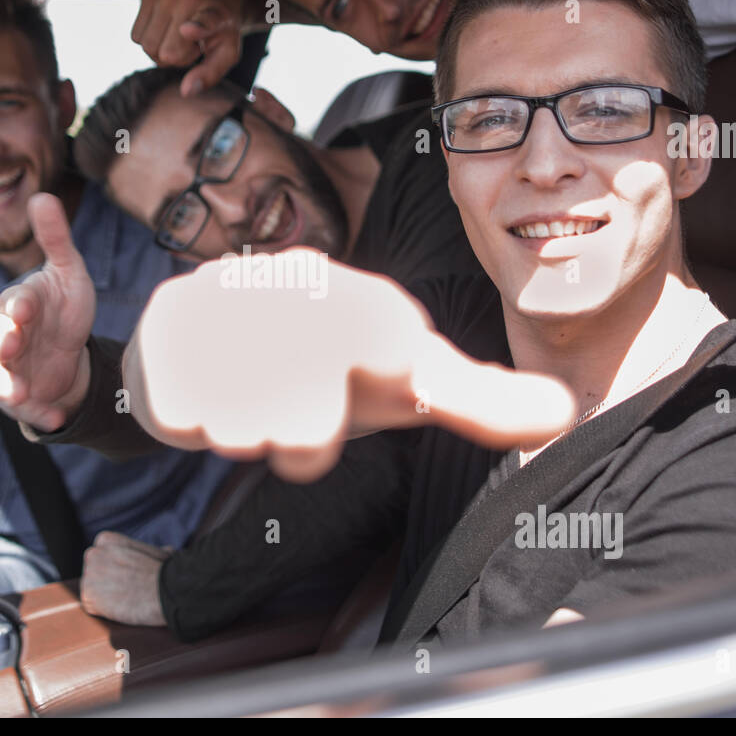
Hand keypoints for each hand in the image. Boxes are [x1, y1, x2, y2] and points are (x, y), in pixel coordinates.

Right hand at [0, 193, 96, 431]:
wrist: (71, 348)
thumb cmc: (65, 306)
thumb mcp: (70, 273)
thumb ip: (57, 240)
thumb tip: (43, 196)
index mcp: (21, 303)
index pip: (14, 302)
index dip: (19, 306)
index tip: (27, 307)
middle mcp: (7, 334)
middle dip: (4, 342)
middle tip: (13, 344)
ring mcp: (9, 366)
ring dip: (8, 385)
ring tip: (22, 395)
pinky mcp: (18, 393)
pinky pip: (20, 407)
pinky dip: (38, 413)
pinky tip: (58, 418)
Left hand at [79, 531, 169, 625]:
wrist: (164, 590)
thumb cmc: (165, 574)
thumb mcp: (160, 554)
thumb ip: (152, 551)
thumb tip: (165, 551)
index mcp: (106, 540)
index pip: (100, 558)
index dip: (114, 571)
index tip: (128, 578)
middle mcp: (93, 553)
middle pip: (92, 574)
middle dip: (104, 583)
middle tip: (125, 591)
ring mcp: (88, 574)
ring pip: (91, 591)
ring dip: (104, 598)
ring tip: (124, 600)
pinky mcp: (87, 595)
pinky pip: (90, 606)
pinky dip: (103, 611)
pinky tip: (119, 607)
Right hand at [122, 250, 576, 481]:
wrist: (230, 314)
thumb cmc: (339, 358)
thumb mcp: (409, 375)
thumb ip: (480, 398)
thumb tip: (565, 412)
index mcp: (370, 307)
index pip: (387, 339)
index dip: (387, 363)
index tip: (389, 368)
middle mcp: (301, 296)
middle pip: (307, 430)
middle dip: (304, 439)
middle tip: (301, 413)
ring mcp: (232, 308)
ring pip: (240, 430)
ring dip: (248, 431)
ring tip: (255, 393)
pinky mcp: (170, 323)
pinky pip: (181, 414)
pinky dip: (193, 417)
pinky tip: (209, 385)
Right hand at [131, 0, 247, 96]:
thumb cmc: (220, 29)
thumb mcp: (226, 53)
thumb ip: (210, 74)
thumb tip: (186, 92)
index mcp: (216, 15)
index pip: (206, 22)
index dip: (197, 27)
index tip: (188, 30)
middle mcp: (188, 0)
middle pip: (163, 53)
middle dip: (174, 59)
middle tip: (190, 46)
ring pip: (146, 46)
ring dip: (160, 50)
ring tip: (178, 38)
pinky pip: (136, 36)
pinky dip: (149, 40)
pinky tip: (166, 30)